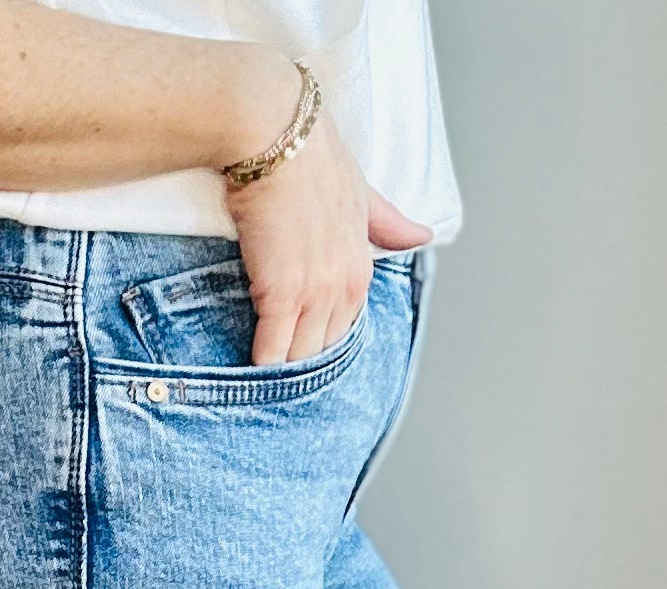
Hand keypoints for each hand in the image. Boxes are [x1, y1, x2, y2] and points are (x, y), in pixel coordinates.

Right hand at [222, 68, 430, 365]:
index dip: (317, 339)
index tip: (296, 345)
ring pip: (298, 356)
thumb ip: (386, 222)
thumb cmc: (310, 152)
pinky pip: (271, 350)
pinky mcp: (280, 295)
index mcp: (361, 266)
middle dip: (297, 360)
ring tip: (255, 377)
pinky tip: (243, 369)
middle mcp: (344, 285)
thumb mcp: (359, 189)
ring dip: (277, 369)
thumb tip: (423, 236)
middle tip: (271, 369)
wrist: (273, 132)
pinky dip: (259, 363)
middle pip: (321, 349)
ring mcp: (314, 293)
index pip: (344, 327)